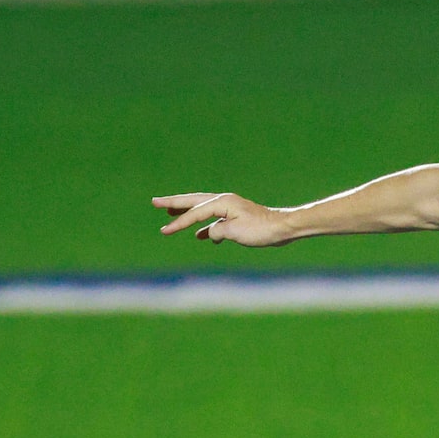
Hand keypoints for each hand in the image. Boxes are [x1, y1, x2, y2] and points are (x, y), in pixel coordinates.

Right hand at [153, 193, 296, 246]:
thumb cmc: (262, 230)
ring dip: (187, 213)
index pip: (195, 213)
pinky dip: (205, 226)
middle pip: (193, 201)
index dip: (179, 222)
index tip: (164, 231)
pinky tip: (200, 236)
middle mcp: (224, 201)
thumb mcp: (236, 232)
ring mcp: (230, 208)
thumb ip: (217, 231)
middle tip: (154, 202)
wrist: (284, 228)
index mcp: (222, 203)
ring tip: (171, 215)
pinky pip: (214, 220)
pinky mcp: (236, 217)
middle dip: (173, 203)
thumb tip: (209, 233)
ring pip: (202, 209)